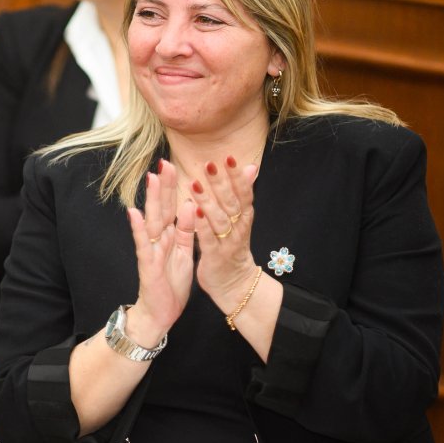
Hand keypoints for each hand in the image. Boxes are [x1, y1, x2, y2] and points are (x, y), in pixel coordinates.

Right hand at [126, 159, 197, 344]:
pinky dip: (138, 228)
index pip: (173, 206)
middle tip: (164, 162)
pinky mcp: (147, 263)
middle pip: (162, 207)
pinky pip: (143, 244)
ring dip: (152, 200)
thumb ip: (185, 229)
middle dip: (163, 186)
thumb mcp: (184, 252)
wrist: (161, 313)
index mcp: (170, 235)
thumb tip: (189, 204)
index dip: (174, 186)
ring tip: (152, 179)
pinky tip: (134, 213)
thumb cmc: (172, 284)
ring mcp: (151, 249)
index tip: (175, 165)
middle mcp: (159, 238)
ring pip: (152, 220)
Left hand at [189, 155, 261, 310]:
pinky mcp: (215, 257)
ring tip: (195, 184)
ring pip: (219, 220)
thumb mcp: (241, 219)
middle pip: (231, 203)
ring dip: (207, 202)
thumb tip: (251, 167)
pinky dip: (201, 226)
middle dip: (221, 183)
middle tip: (209, 164)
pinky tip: (192, 213)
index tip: (228, 157)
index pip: (243, 193)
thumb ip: (243, 193)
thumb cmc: (233, 247)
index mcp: (243, 218)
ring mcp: (227, 243)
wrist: (235, 285)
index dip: (237, 176)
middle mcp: (238, 229)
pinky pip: (208, 240)